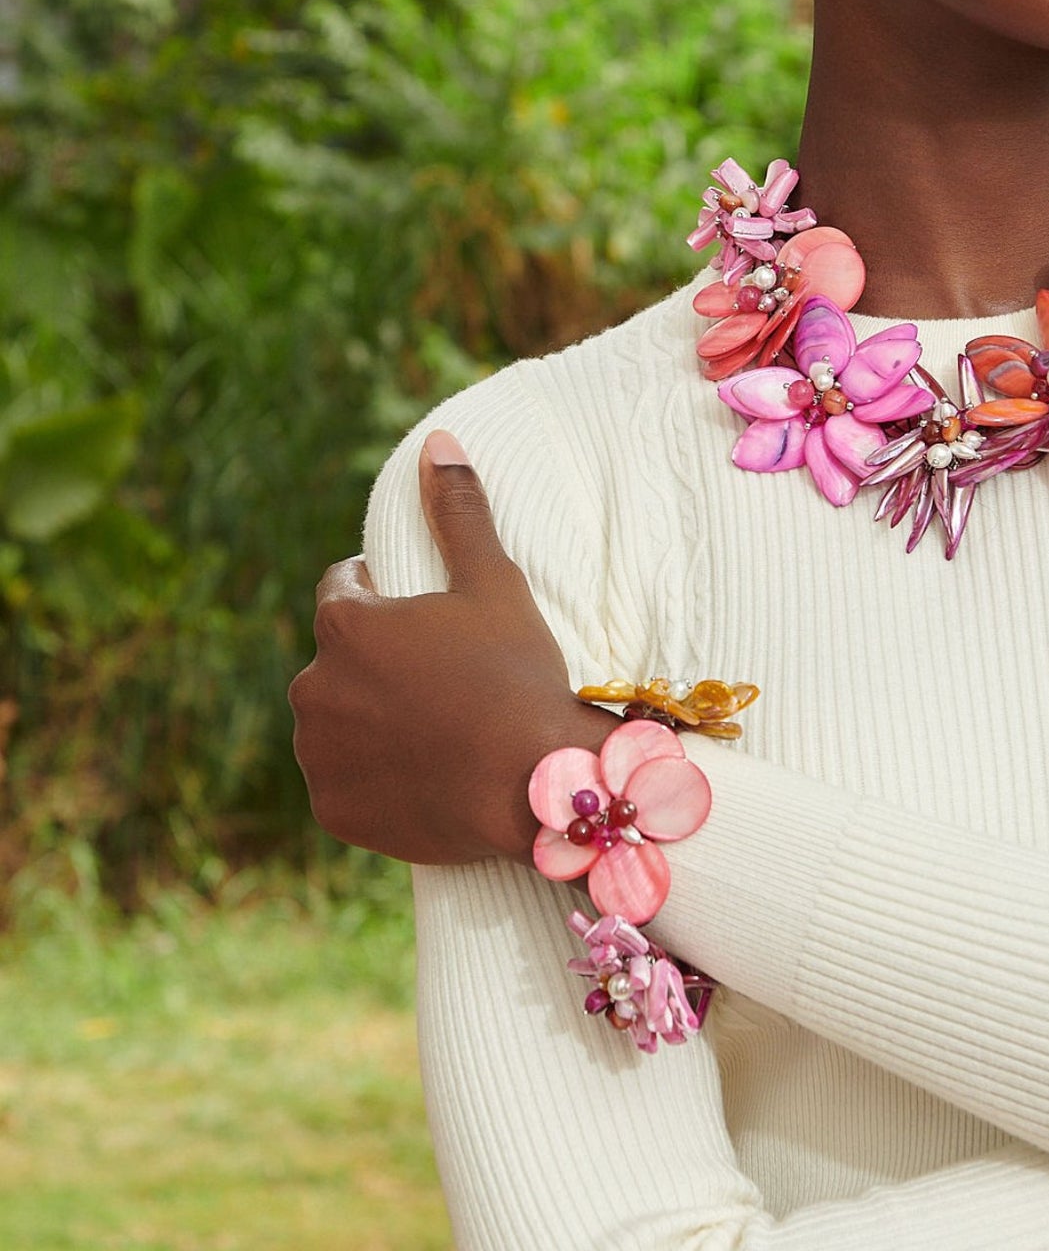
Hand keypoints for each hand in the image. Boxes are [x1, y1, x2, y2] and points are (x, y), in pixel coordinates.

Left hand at [290, 430, 615, 864]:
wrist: (534, 786)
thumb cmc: (517, 675)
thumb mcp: (494, 583)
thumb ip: (458, 511)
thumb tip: (437, 440)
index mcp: (345, 626)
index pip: (342, 588)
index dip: (379, 590)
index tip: (418, 608)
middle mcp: (313, 688)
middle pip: (337, 658)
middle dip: (374, 659)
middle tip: (438, 672)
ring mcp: (318, 755)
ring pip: (335, 720)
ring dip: (365, 714)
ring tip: (431, 723)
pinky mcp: (330, 810)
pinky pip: (344, 779)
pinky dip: (371, 772)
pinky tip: (422, 768)